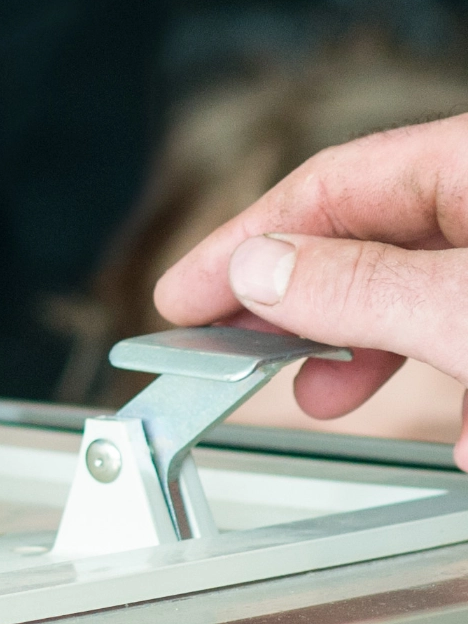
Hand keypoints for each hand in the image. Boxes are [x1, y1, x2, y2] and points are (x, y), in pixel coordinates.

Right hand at [154, 113, 467, 466]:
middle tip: (231, 350)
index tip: (184, 295)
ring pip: (426, 292)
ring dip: (375, 354)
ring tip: (330, 397)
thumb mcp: (461, 309)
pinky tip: (463, 439)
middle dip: (301, 307)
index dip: (244, 242)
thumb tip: (257, 272)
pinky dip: (461, 386)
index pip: (327, 184)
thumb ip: (357, 288)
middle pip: (369, 239)